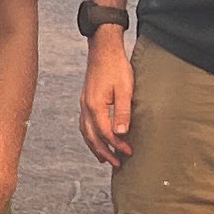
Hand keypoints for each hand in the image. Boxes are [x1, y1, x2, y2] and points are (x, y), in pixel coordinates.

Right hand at [81, 28, 134, 165]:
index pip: (105, 132)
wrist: (103, 49)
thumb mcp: (125, 89)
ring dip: (95, 146)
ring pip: (86, 131)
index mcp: (95, 105)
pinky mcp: (86, 100)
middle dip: (104, 152)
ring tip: (104, 158)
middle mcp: (86, 106)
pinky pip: (84, 123)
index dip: (117, 145)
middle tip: (117, 164)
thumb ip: (123, 111)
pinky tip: (96, 138)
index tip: (129, 152)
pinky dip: (90, 135)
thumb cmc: (117, 67)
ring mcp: (84, 103)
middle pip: (92, 136)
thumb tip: (122, 133)